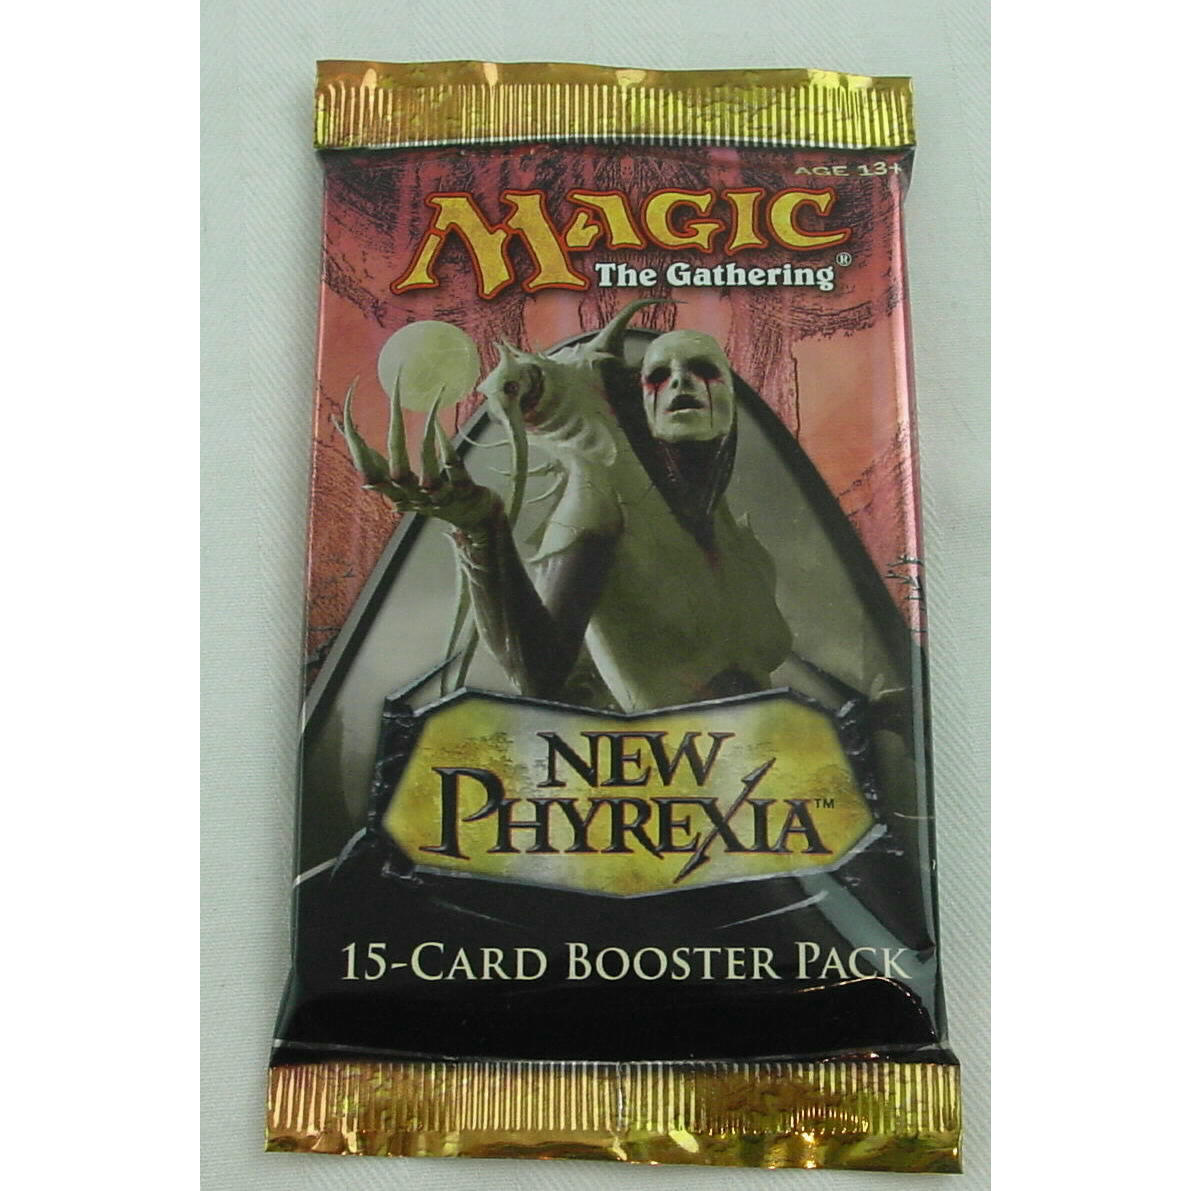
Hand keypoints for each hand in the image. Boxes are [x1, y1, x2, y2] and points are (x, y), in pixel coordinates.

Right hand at [337, 375, 497, 530]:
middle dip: (395, 430)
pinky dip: (445, 446)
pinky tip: (440, 425)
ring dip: (426, 437)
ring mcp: (439, 496)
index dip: (354, 442)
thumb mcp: (399, 480)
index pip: (368, 468)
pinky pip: (454, 468)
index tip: (343, 412)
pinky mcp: (463, 491)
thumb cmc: (430, 492)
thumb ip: (374, 460)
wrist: (472, 516)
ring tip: (428, 405)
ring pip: (427, 472)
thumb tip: (339, 426)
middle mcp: (414, 497)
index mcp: (394, 492)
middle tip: (395, 393)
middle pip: (397, 470)